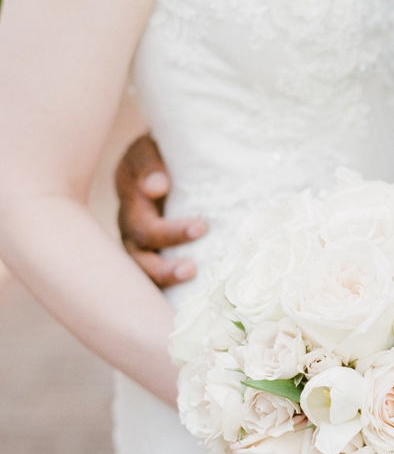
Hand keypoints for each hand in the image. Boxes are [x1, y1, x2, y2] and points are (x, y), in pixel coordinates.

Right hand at [115, 134, 205, 287]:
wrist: (160, 158)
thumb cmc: (158, 152)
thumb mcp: (148, 150)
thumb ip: (150, 164)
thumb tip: (157, 187)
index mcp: (131, 206)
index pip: (145, 229)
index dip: (171, 234)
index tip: (201, 229)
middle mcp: (133, 232)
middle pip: (140, 261)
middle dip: (164, 269)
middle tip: (191, 269)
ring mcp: (142, 247)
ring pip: (145, 276)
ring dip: (166, 284)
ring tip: (193, 283)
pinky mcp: (156, 255)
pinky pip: (158, 281)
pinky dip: (172, 294)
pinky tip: (194, 303)